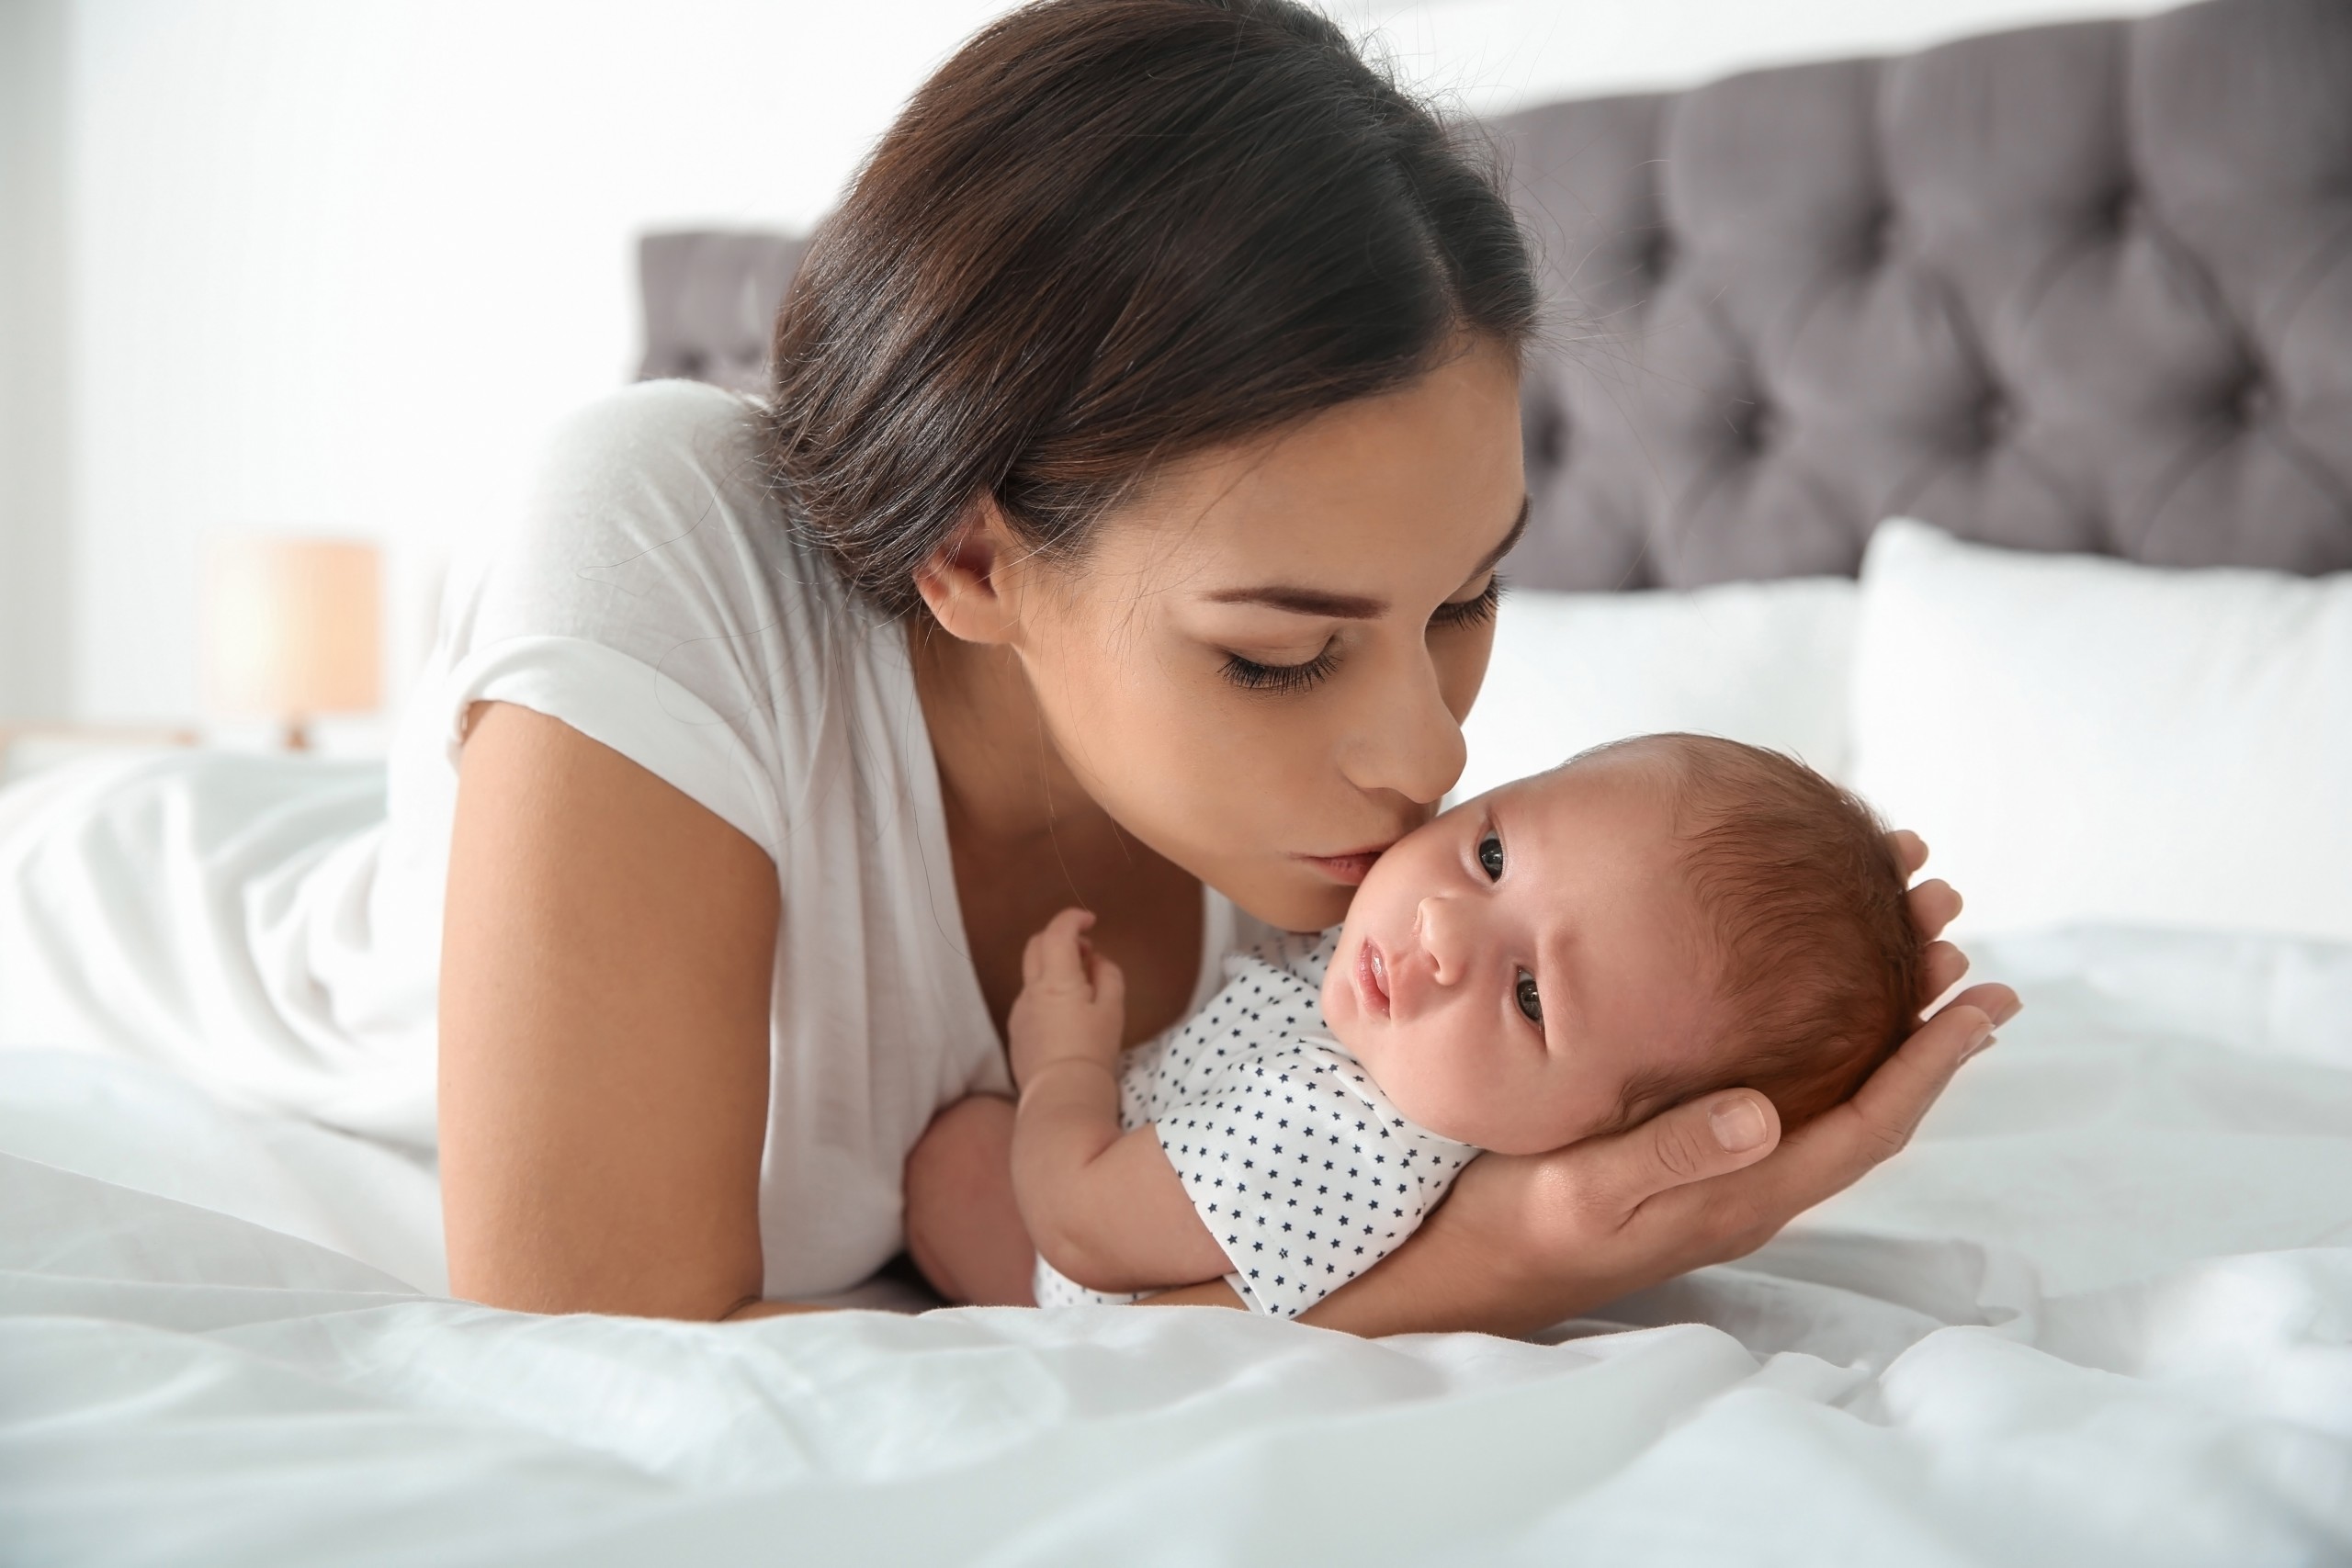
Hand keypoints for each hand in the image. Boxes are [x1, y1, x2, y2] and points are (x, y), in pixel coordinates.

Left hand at [1007, 908, 1126, 1091]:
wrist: (1062, 1095)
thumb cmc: (1093, 1051)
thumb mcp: (1113, 1009)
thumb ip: (1107, 975)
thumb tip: (1095, 960)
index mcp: (1056, 979)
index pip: (1057, 931)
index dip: (1073, 918)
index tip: (1090, 921)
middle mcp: (1031, 990)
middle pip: (1036, 944)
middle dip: (1061, 938)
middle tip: (1086, 952)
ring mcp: (1020, 1010)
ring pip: (1033, 974)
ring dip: (1054, 969)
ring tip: (1083, 991)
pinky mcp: (1017, 1031)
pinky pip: (1030, 1000)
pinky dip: (1047, 994)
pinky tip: (1067, 1019)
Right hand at [1299, 831, 2020, 1338]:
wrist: (1453, 1278)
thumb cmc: (1508, 1232)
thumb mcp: (1578, 1196)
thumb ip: (1668, 1156)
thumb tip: (1764, 1113)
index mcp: (1739, 1194)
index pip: (1867, 1123)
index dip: (1932, 1060)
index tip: (1987, 995)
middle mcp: (1748, 1184)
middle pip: (1866, 1098)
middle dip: (1921, 1019)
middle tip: (1951, 926)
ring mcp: (1719, 1171)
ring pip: (1830, 1091)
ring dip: (1878, 1019)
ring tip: (1909, 943)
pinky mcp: (1684, 1154)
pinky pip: (1783, 1090)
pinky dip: (1818, 1032)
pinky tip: (1807, 996)